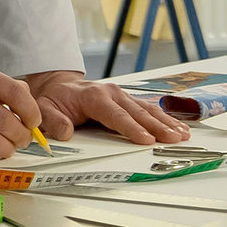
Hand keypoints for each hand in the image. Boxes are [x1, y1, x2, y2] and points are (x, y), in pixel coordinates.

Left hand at [24, 69, 191, 144]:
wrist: (58, 85)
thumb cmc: (54, 99)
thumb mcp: (44, 109)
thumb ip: (54, 121)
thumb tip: (66, 133)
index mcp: (94, 97)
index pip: (116, 116)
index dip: (132, 128)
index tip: (146, 140)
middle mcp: (112, 93)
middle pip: (138, 113)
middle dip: (157, 127)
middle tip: (173, 139)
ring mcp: (121, 95)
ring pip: (147, 109)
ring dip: (166, 122)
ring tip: (182, 134)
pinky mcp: (127, 100)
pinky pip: (148, 108)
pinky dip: (164, 118)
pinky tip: (178, 126)